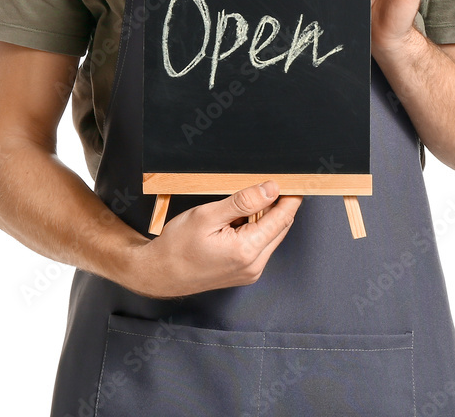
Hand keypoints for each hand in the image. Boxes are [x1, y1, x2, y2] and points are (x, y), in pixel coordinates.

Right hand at [123, 181, 302, 298]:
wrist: (160, 273)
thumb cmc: (178, 245)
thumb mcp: (208, 215)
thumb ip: (243, 202)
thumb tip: (271, 189)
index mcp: (247, 250)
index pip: (282, 218)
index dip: (290, 197)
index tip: (294, 181)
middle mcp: (254, 265)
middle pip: (280, 227)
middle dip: (278, 205)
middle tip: (268, 184)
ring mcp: (250, 271)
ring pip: (271, 235)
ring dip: (265, 217)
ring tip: (243, 205)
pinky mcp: (245, 272)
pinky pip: (260, 245)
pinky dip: (256, 229)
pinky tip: (238, 221)